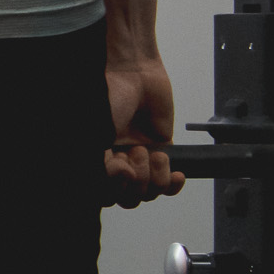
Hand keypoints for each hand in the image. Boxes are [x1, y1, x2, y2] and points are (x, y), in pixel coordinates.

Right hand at [104, 50, 183, 206]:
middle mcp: (117, 165)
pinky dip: (173, 184)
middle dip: (137, 181)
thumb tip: (123, 179)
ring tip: (155, 154)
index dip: (115, 187)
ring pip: (149, 192)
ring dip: (155, 177)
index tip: (120, 167)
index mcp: (97, 163)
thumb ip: (99, 164)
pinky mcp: (163, 152)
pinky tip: (176, 175)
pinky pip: (168, 183)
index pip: (105, 195)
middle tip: (136, 153)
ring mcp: (140, 161)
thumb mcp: (96, 132)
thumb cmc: (109, 97)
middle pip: (129, 198)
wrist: (134, 75)